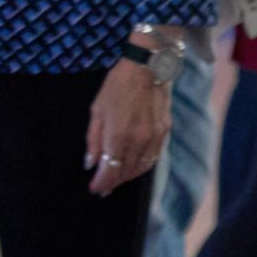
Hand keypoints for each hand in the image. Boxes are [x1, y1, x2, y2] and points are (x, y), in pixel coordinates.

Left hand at [84, 57, 171, 195]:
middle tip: (104, 186)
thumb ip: (93, 140)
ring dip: (129, 175)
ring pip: (142, 167)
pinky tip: (135, 164)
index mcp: (118, 135)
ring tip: (118, 178)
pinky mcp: (165, 131)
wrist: (148, 67)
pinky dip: (143, 165)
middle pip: (126, 172)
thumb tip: (90, 164)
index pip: (110, 170)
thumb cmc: (118, 86)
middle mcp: (138, 140)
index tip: (94, 189)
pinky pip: (154, 156)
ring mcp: (154, 137)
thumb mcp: (97, 111)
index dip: (101, 183)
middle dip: (114, 182)